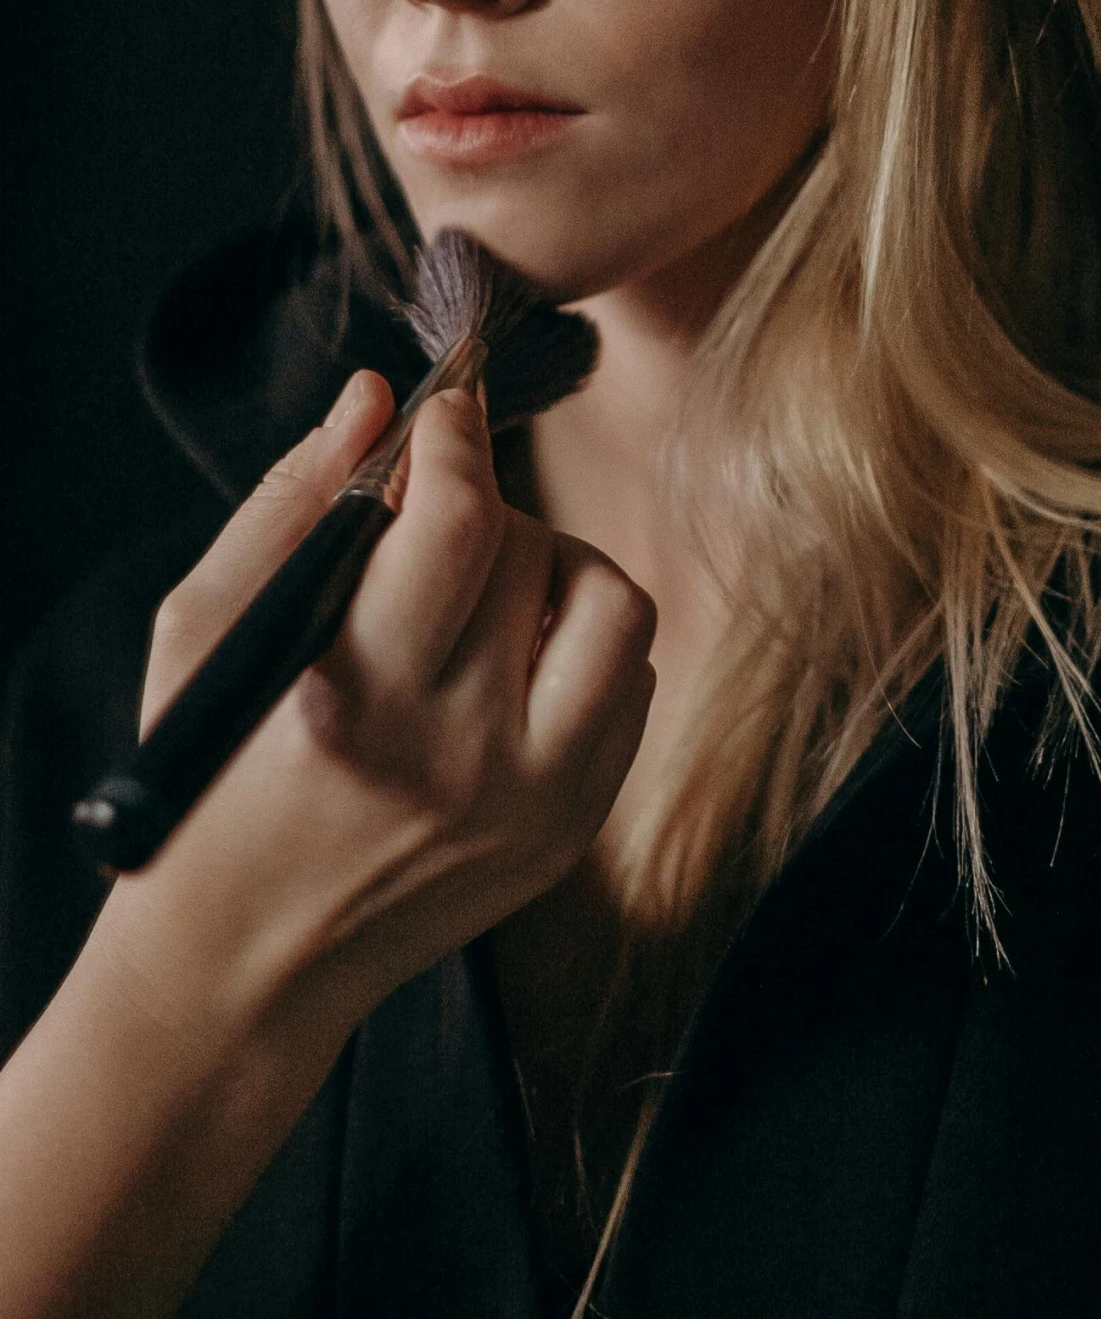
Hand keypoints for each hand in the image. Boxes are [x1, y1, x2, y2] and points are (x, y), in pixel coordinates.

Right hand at [119, 369, 656, 1038]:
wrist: (240, 965)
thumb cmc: (205, 779)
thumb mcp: (204, 630)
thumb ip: (293, 502)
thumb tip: (377, 397)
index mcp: (348, 703)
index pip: (455, 525)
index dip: (458, 440)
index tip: (449, 406)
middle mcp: (454, 760)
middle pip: (529, 551)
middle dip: (483, 501)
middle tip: (434, 514)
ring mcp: (528, 805)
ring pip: (615, 610)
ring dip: (559, 564)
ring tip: (492, 581)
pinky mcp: (569, 833)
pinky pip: (632, 685)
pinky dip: (588, 641)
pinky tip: (518, 653)